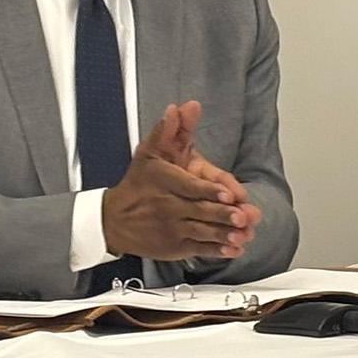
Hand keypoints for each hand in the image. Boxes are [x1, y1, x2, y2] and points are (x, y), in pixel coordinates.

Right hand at [102, 105, 260, 259]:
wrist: (113, 219)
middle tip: (244, 217)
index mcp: (165, 181)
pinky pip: (199, 249)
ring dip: (224, 235)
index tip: (229, 194)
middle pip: (200, 210)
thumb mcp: (150, 152)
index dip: (210, 190)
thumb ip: (169, 130)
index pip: (190, 186)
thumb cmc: (138, 183)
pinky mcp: (175, 247)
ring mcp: (172, 228)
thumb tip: (183, 107)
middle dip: (223, 214)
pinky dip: (217, 251)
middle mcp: (168, 206)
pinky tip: (234, 250)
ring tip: (243, 236)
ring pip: (202, 232)